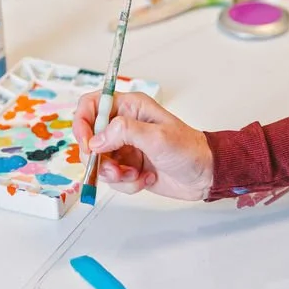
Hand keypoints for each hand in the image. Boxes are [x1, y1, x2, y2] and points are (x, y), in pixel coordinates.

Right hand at [73, 91, 213, 199]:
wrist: (205, 175)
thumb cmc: (189, 149)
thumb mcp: (157, 137)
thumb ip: (124, 132)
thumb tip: (97, 140)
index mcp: (130, 107)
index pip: (92, 105)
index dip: (83, 122)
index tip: (86, 143)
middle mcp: (124, 125)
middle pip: (90, 138)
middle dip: (99, 158)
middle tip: (114, 168)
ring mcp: (125, 147)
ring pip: (99, 162)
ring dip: (114, 174)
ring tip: (135, 175)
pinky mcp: (129, 167)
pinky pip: (113, 178)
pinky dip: (126, 183)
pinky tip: (145, 179)